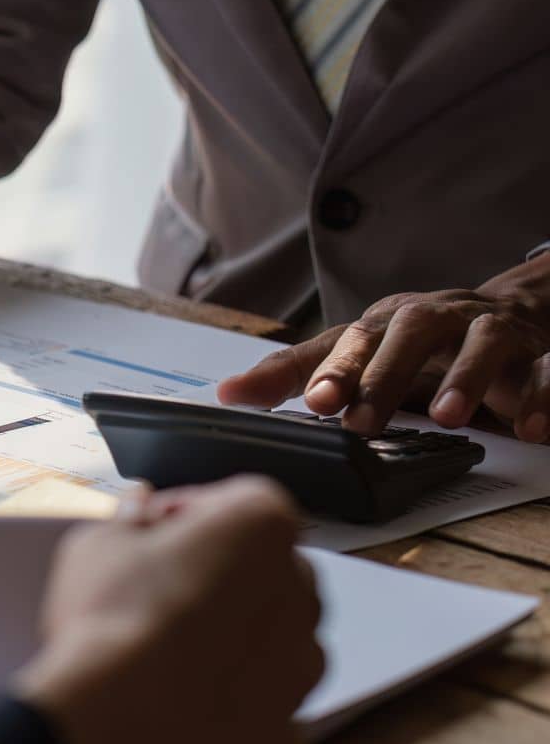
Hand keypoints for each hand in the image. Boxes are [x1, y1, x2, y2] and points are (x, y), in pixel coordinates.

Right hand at [18, 477, 323, 743]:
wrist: (116, 727)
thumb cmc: (112, 624)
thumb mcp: (96, 542)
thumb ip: (126, 519)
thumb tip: (136, 512)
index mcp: (261, 527)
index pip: (232, 502)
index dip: (182, 516)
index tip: (148, 534)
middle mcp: (299, 594)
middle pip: (264, 572)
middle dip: (218, 577)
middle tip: (152, 591)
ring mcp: (300, 671)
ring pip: (273, 644)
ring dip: (232, 643)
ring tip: (163, 654)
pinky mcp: (284, 737)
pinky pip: (264, 715)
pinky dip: (233, 712)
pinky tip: (181, 709)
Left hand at [218, 256, 549, 441]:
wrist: (509, 316)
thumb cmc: (415, 344)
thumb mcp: (355, 355)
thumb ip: (295, 374)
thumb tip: (226, 394)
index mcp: (387, 321)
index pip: (353, 340)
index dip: (334, 370)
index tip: (315, 403)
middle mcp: (436, 318)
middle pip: (410, 334)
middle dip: (386, 377)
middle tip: (364, 422)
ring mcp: (489, 332)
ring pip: (481, 343)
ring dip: (464, 378)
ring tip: (448, 417)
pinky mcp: (538, 354)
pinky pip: (546, 370)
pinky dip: (543, 396)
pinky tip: (534, 427)